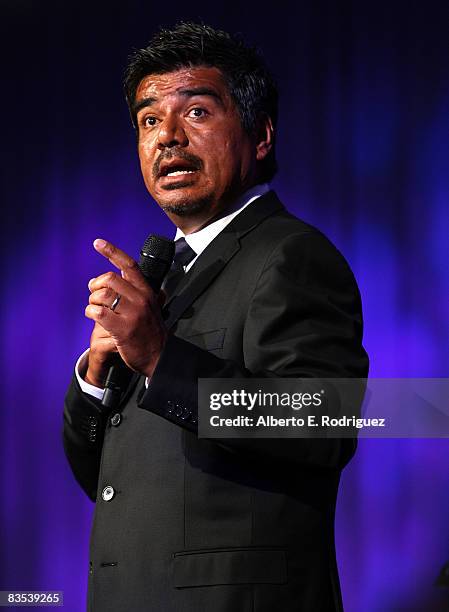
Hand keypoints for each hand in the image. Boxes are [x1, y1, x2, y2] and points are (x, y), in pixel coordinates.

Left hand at [85, 238, 166, 378]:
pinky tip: (94, 316)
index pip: (129, 265)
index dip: (112, 252)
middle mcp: (141, 299)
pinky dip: (91, 312)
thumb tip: (121, 272)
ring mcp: (132, 314)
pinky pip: (97, 312)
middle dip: (96, 285)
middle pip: (109, 279)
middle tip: (94, 294)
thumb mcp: (151, 305)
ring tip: (95, 308)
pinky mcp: (122, 329)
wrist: (159, 357)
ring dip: (92, 300)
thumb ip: (137, 290)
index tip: (98, 243)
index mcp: (147, 291)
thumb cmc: (151, 332)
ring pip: (102, 295)